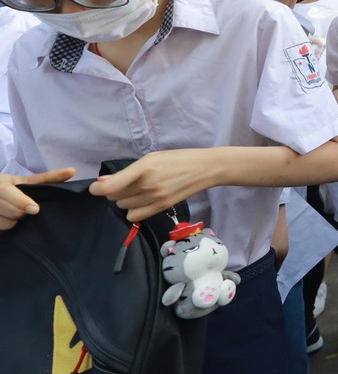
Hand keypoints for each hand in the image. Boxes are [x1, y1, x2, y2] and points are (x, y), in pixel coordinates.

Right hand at [0, 168, 75, 230]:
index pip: (6, 191)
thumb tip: (72, 171)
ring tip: (15, 216)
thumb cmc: (11, 189)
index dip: (21, 201)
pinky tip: (7, 221)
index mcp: (1, 183)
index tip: (35, 210)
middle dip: (20, 214)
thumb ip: (48, 178)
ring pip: (3, 223)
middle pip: (9, 211)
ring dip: (12, 223)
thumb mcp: (25, 181)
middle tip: (26, 212)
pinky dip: (4, 228)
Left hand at [89, 150, 212, 221]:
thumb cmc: (178, 158)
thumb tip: (102, 183)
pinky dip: (133, 210)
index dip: (97, 189)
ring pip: (123, 206)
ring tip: (137, 191)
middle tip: (126, 184)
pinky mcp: (162, 207)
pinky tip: (141, 202)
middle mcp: (148, 184)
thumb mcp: (152, 157)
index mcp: (144, 167)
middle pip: (114, 196)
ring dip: (125, 200)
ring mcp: (155, 197)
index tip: (95, 188)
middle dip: (115, 191)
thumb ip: (128, 171)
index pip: (111, 186)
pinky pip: (135, 216)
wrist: (205, 168)